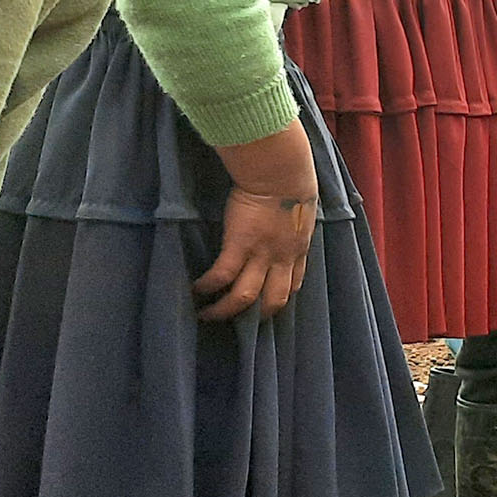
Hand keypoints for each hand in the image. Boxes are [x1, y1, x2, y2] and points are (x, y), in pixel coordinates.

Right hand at [196, 120, 317, 321]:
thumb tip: (283, 226)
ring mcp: (261, 254)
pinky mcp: (239, 244)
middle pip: (272, 301)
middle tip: (235, 323)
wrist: (281, 174)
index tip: (265, 308)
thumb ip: (291, 227)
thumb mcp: (299, 213)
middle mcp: (282, 259)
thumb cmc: (291, 185)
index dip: (279, 301)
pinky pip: (222, 274)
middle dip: (254, 317)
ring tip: (206, 315)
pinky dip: (208, 286)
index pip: (292, 286)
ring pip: (244, 296)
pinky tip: (196, 290)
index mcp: (298, 251)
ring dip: (224, 310)